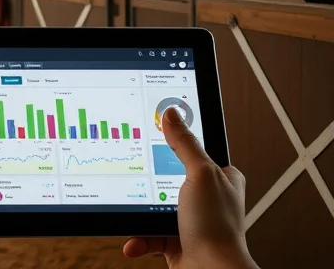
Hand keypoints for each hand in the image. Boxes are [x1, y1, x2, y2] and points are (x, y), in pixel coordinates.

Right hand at [123, 107, 257, 268]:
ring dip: (139, 213)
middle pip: (168, 177)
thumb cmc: (217, 228)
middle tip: (136, 176)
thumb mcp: (200, 174)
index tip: (154, 136)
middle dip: (148, 182)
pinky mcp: (175, 240)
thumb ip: (184, 144)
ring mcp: (190, 220)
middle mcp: (207, 199)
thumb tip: (171, 113)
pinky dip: (139, 238)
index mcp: (221, 178)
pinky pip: (148, 233)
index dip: (178, 144)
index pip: (198, 152)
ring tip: (132, 213)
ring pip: (153, 206)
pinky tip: (135, 240)